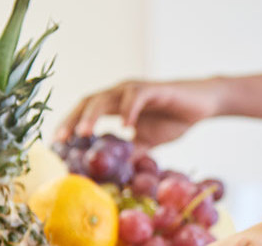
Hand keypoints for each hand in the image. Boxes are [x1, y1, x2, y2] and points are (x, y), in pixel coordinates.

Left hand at [55, 78, 224, 149]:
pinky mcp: (154, 88)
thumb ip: (130, 152)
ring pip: (106, 97)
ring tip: (84, 133)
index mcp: (115, 104)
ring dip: (93, 114)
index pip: (85, 110)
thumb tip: (112, 174)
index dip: (69, 124)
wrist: (204, 104)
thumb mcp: (148, 142)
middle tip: (62, 139)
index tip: (57, 144)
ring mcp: (135, 88)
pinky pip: (135, 97)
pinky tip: (125, 127)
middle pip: (88, 101)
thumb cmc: (174, 119)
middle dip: (73, 119)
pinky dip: (127, 111)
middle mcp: (120, 93)